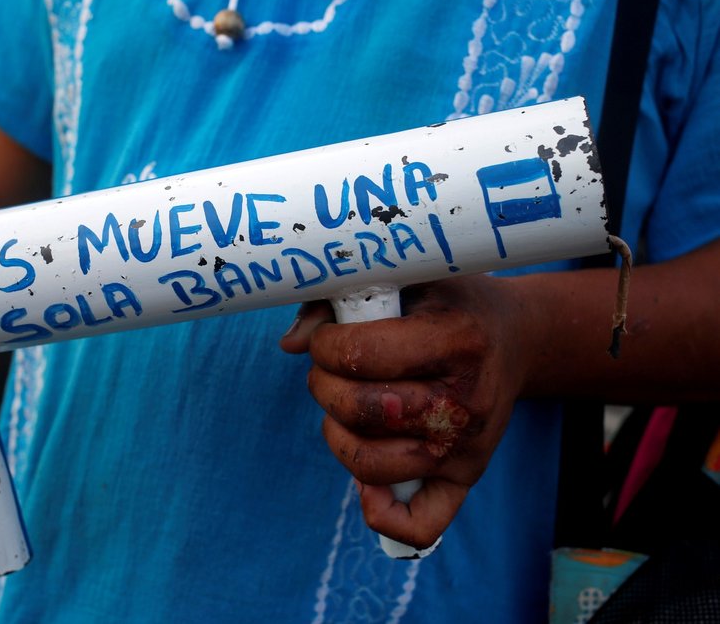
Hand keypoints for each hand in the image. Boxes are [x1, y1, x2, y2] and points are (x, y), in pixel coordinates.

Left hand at [280, 274, 535, 548]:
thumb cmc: (448, 304)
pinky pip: (420, 524)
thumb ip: (343, 301)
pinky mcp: (466, 478)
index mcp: (456, 340)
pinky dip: (381, 513)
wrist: (516, 337)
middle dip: (323, 385)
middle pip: (360, 410)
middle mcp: (464, 401)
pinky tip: (366, 481)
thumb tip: (290, 345)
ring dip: (337, 433)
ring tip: (344, 406)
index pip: (362, 356)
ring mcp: (467, 447)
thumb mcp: (406, 280)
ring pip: (370, 463)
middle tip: (330, 369)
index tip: (327, 338)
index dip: (325, 346)